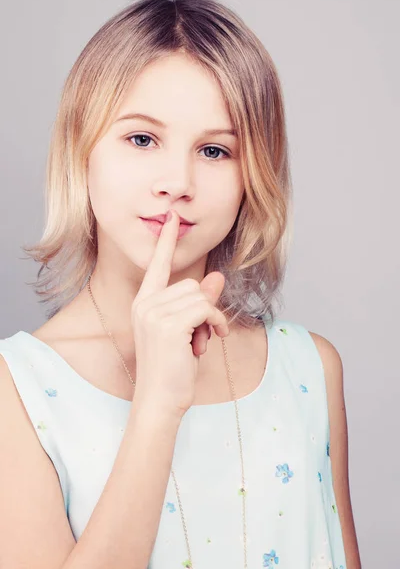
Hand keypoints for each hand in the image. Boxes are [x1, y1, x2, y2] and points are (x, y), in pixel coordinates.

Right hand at [130, 209, 228, 417]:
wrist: (159, 401)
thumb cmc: (171, 369)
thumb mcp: (186, 332)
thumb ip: (198, 304)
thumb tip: (216, 277)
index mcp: (144, 303)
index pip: (156, 265)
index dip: (165, 242)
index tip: (172, 218)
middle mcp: (145, 304)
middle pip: (191, 284)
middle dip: (204, 308)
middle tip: (202, 335)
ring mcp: (154, 313)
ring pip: (200, 296)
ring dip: (211, 318)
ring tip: (203, 342)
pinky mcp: (168, 325)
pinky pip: (206, 309)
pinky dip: (216, 323)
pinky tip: (210, 340)